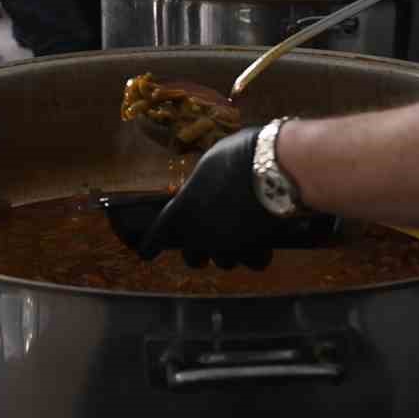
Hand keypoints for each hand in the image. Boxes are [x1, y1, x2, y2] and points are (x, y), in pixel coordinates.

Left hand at [139, 127, 284, 269]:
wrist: (273, 168)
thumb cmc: (237, 156)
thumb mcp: (210, 163)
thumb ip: (203, 184)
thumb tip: (206, 187)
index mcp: (182, 210)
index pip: (158, 234)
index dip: (150, 245)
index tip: (145, 253)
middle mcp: (200, 233)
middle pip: (191, 257)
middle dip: (196, 256)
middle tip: (201, 255)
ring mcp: (226, 245)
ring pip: (224, 261)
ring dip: (228, 254)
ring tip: (239, 240)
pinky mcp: (253, 249)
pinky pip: (253, 261)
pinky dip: (257, 255)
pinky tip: (263, 247)